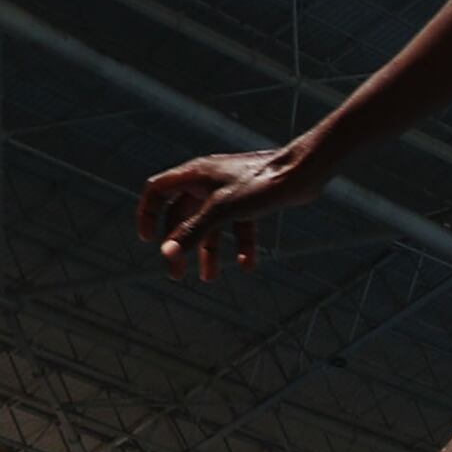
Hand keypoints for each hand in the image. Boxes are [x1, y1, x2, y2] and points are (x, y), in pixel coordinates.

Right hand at [138, 143, 327, 279]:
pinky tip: (247, 265)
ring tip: (210, 279)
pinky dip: (240, 245)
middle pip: (182, 215)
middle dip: (180, 245)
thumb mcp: (222, 210)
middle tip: (177, 274)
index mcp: (194, 174)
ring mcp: (229, 190)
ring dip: (210, 252)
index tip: (149, 241)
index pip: (157, 190)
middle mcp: (208, 180)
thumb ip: (193, 231)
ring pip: (211, 225)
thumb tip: (167, 254)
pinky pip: (238, 226)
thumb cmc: (261, 183)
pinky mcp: (251, 200)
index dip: (147, 214)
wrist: (303, 172)